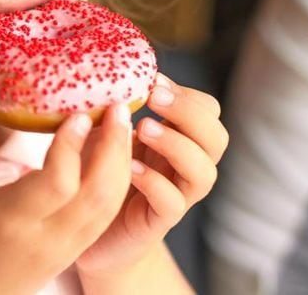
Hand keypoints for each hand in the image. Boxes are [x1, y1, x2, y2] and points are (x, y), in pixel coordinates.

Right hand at [0, 70, 133, 293]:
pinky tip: (114, 153)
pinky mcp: (73, 253)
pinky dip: (116, 183)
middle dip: (114, 147)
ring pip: (108, 206)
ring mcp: (64, 250)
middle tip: (119, 104)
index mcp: (9, 221)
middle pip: (96, 194)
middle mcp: (44, 239)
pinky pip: (104, 217)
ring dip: (122, 163)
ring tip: (123, 121)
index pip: (56, 185)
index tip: (79, 112)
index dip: (72, 148)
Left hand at [75, 73, 229, 275]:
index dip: (187, 94)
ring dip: (177, 145)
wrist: (90, 235)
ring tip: (143, 129)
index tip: (154, 80)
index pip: (207, 111)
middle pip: (217, 137)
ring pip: (204, 172)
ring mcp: (175, 195)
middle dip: (189, 112)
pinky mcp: (158, 222)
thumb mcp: (104, 132)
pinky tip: (131, 168)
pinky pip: (172, 203)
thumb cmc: (97, 175)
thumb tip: (104, 73)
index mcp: (176, 139)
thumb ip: (112, 108)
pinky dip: (155, 182)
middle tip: (155, 98)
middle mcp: (183, 167)